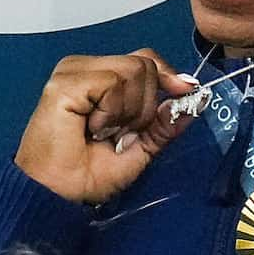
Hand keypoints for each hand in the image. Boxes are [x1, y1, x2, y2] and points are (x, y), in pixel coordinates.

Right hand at [14, 50, 198, 204]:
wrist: (59, 196)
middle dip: (144, 106)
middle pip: (143, 64)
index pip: (144, 59)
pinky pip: (112, 83)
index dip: (167, 74)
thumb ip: (163, 124)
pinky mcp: (66, 82)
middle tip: (117, 132)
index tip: (185, 89)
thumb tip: (194, 100)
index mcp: (101, 79)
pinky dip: (110, 111)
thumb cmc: (86, 176)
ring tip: (102, 131)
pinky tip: (91, 127)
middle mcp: (87, 69)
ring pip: (133, 70)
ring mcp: (74, 72)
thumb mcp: (139, 149)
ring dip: (127, 111)